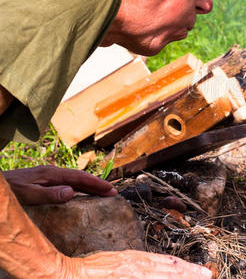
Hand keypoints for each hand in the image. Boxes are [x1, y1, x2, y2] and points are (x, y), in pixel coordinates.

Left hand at [1, 165, 116, 204]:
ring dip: (89, 186)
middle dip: (97, 184)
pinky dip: (79, 187)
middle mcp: (52, 173)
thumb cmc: (8, 191)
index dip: (96, 184)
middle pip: (80, 177)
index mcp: (51, 174)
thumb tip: (73, 192)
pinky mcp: (43, 181)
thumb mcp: (26, 194)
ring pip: (74, 180)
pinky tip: (80, 193)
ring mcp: (48, 176)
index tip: (111, 190)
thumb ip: (48, 194)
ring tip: (102, 192)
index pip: (79, 178)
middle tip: (113, 192)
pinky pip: (67, 183)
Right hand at [62, 250, 212, 278]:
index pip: (169, 263)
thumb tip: (150, 270)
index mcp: (137, 260)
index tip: (201, 271)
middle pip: (171, 271)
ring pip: (164, 277)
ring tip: (200, 278)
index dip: (186, 268)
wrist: (67, 275)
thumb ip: (136, 266)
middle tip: (209, 275)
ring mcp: (133, 276)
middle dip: (191, 275)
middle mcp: (138, 267)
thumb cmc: (90, 269)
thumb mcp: (118, 262)